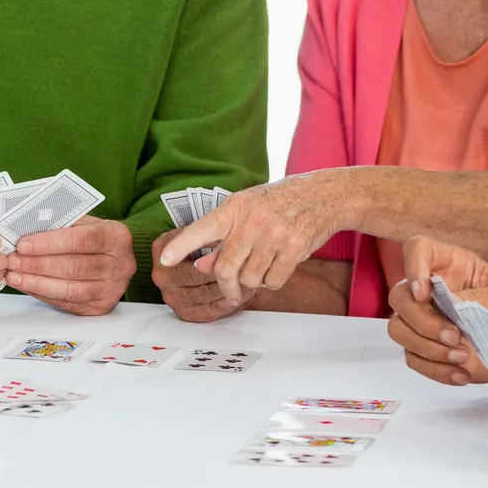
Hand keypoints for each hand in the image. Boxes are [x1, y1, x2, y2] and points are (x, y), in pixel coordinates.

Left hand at [3, 218, 134, 315]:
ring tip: (14, 275)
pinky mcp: (100, 307)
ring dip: (36, 283)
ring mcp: (111, 289)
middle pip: (74, 267)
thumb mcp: (83, 222)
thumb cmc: (92, 236)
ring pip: (70, 289)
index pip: (81, 240)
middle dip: (38, 265)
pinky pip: (67, 302)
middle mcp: (120, 265)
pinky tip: (26, 285)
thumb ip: (60, 223)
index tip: (23, 245)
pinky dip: (42, 293)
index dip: (50, 243)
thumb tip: (24, 227)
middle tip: (12, 260)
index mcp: (116, 237)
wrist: (115, 257)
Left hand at [152, 173, 342, 304]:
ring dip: (254, 282)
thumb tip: (201, 265)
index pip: (202, 228)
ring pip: (250, 279)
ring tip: (262, 266)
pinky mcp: (295, 249)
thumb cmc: (278, 203)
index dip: (182, 245)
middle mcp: (252, 220)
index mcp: (235, 207)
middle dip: (227, 287)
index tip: (164, 260)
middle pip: (226, 268)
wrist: (322, 195)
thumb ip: (222, 238)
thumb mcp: (245, 211)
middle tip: (231, 292)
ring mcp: (274, 234)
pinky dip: (273, 282)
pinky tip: (278, 265)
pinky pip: (274, 282)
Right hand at [386, 236, 487, 384]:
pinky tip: (462, 374)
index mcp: (451, 266)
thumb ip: (483, 297)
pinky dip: (435, 370)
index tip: (423, 292)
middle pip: (399, 296)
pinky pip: (413, 358)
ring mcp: (425, 320)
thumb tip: (452, 303)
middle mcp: (431, 290)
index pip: (417, 249)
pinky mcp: (428, 349)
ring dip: (427, 347)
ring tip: (463, 357)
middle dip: (422, 320)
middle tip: (455, 336)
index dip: (413, 265)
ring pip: (399, 328)